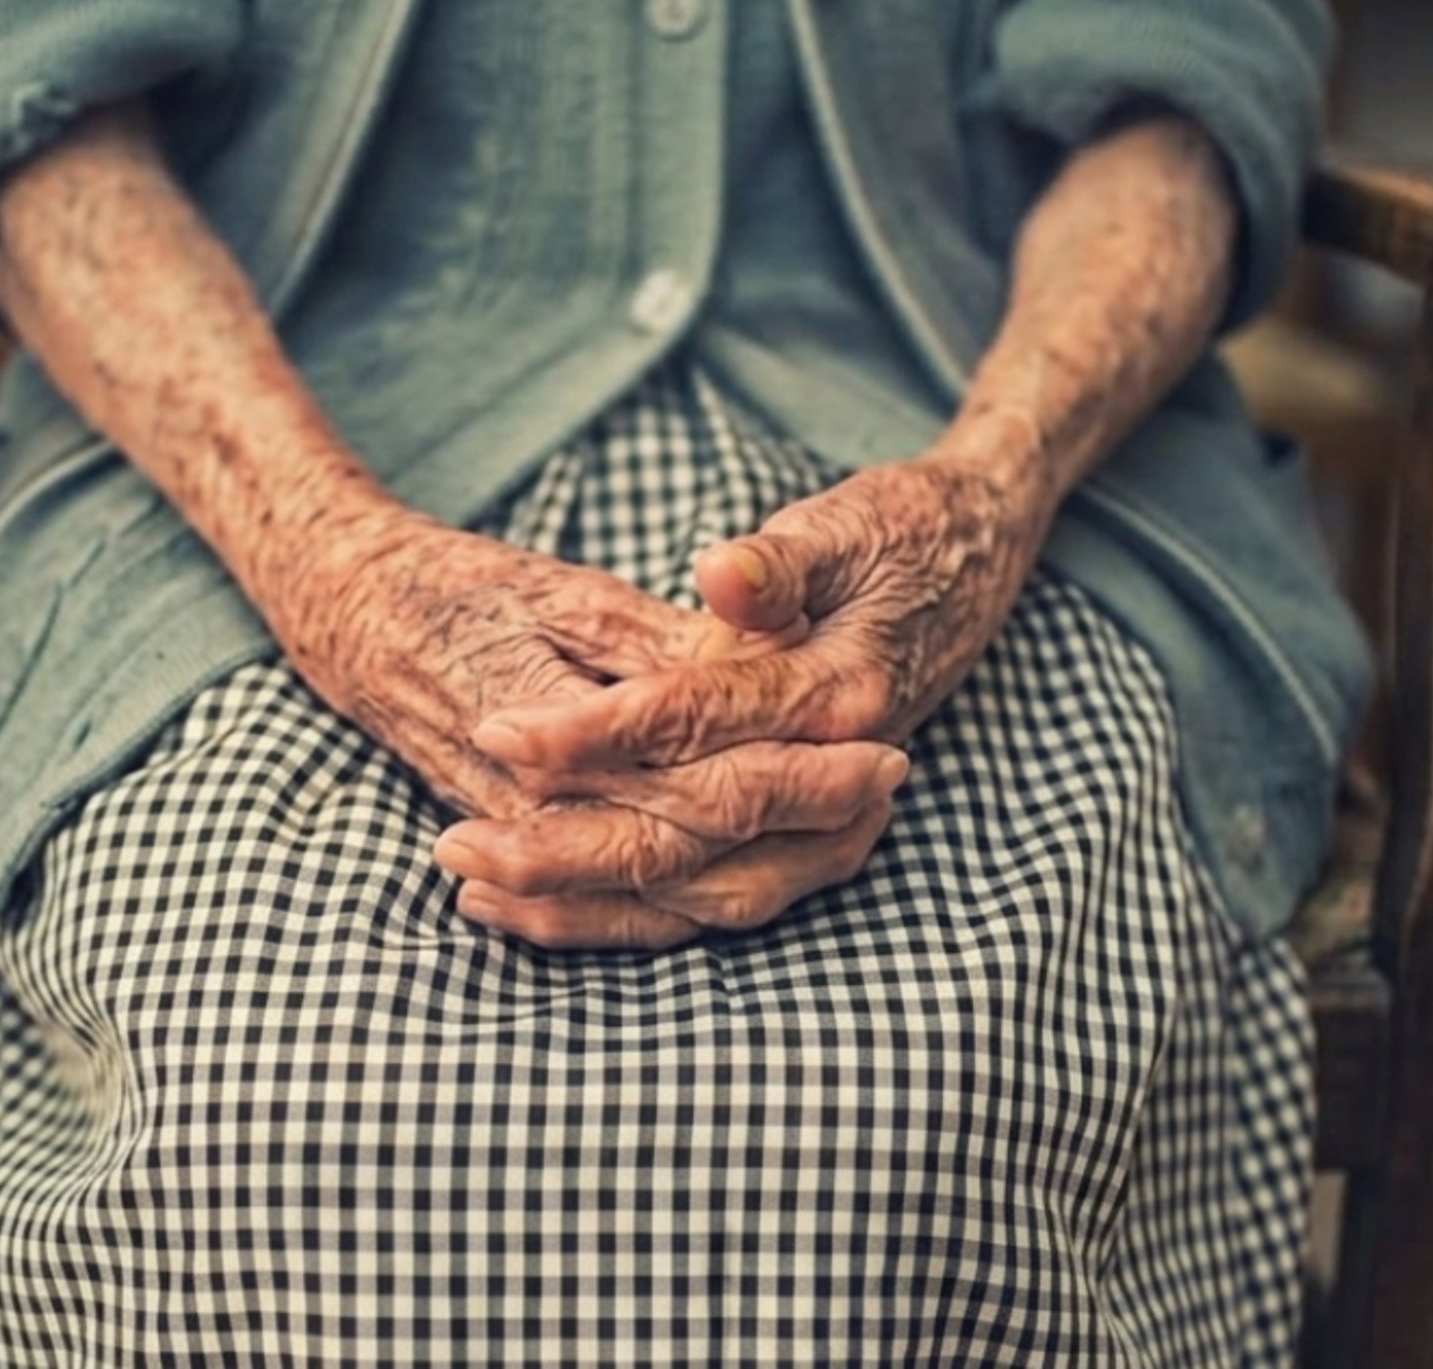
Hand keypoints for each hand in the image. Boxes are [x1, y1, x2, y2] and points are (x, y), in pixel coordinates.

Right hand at [267, 507, 907, 946]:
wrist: (353, 621)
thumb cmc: (460, 589)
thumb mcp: (561, 594)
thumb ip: (654, 647)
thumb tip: (755, 676)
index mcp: (552, 730)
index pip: (696, 778)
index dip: (797, 771)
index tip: (879, 746)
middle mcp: (541, 806)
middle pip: (698, 848)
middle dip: (807, 826)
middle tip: (892, 786)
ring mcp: (531, 839)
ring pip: (667, 895)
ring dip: (769, 870)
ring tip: (853, 834)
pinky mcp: (529, 848)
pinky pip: (623, 910)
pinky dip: (700, 904)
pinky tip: (762, 879)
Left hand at [465, 417, 1054, 857]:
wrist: (976, 559)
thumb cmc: (901, 533)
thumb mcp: (845, 526)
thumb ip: (781, 564)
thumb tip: (725, 577)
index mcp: (838, 694)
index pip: (696, 725)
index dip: (595, 731)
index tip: (501, 727)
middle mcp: (833, 772)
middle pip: (688, 835)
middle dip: (567, 846)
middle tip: (457, 840)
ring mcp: (824, 816)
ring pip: (695, 889)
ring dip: (585, 898)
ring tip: (476, 884)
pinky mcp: (803, 831)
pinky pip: (710, 892)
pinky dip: (628, 907)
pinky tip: (545, 902)